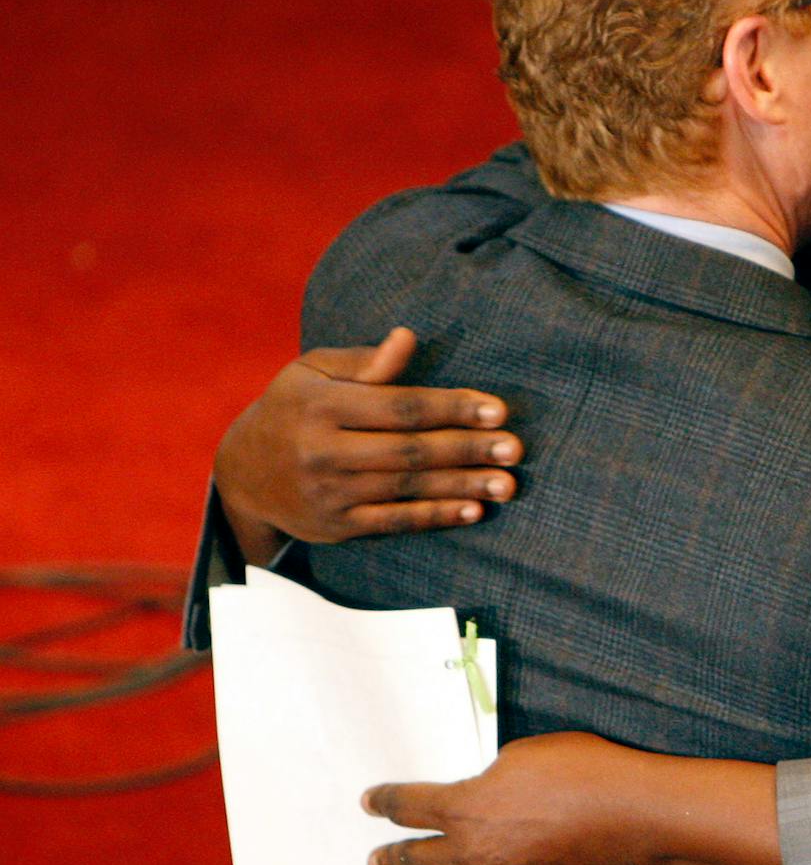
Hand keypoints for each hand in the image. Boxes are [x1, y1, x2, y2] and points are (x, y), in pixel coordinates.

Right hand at [213, 328, 523, 559]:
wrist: (242, 474)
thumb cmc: (292, 408)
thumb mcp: (312, 371)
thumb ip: (364, 361)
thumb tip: (408, 338)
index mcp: (320, 406)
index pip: (399, 407)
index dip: (452, 408)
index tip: (498, 410)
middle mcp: (322, 451)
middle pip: (409, 450)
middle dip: (468, 449)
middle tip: (516, 449)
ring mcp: (329, 493)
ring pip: (408, 489)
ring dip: (463, 486)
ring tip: (508, 484)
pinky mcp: (336, 526)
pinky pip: (394, 522)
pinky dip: (436, 517)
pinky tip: (473, 510)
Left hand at [363, 732, 653, 864]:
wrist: (624, 814)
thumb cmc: (579, 772)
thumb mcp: (524, 756)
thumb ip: (494, 777)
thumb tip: (490, 793)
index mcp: (463, 805)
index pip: (409, 805)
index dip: (384, 803)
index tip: (369, 803)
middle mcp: (468, 850)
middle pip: (415, 857)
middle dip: (391, 860)